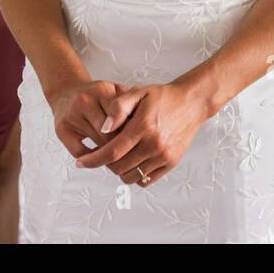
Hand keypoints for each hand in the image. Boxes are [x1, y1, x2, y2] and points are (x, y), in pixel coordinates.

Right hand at [45, 79, 134, 162]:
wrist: (67, 92)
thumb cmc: (95, 95)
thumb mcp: (113, 90)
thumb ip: (129, 101)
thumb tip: (144, 121)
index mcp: (101, 90)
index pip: (120, 116)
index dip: (131, 130)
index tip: (139, 139)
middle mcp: (85, 101)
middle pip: (109, 132)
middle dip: (122, 143)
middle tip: (132, 152)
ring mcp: (72, 116)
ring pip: (96, 142)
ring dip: (109, 152)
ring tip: (120, 157)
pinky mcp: (62, 130)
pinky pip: (80, 151)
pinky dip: (91, 158)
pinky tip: (100, 156)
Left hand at [73, 81, 209, 187]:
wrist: (192, 103)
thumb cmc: (163, 97)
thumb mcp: (138, 93)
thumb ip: (118, 108)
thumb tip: (103, 127)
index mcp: (143, 127)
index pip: (111, 152)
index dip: (93, 159)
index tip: (81, 162)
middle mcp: (154, 144)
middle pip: (119, 167)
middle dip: (104, 164)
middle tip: (101, 154)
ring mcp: (164, 156)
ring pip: (131, 176)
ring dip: (118, 170)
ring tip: (117, 158)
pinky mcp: (171, 162)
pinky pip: (146, 179)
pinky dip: (135, 175)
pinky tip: (131, 162)